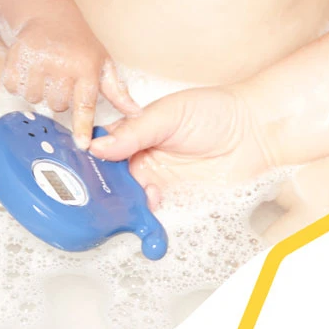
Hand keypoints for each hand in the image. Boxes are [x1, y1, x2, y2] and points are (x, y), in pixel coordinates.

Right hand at [1, 15, 140, 147]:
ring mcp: (38, 60)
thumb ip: (117, 91)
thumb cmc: (78, 44)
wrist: (49, 15)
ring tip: (45, 72)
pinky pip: (13, 87)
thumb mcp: (102, 63)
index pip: (85, 104)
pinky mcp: (16, 57)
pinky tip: (29, 69)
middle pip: (57, 106)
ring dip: (38, 91)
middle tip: (61, 79)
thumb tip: (136, 112)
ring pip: (34, 99)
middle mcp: (62, 64)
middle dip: (58, 98)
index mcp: (86, 67)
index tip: (81, 145)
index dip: (82, 126)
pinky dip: (19, 83)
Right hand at [88, 85, 276, 209]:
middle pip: (110, 176)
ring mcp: (158, 179)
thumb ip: (134, 131)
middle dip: (100, 187)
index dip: (88, 157)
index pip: (103, 145)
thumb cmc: (215, 111)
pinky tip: (139, 217)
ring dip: (119, 204)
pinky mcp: (175, 200)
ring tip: (114, 208)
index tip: (73, 168)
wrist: (255, 134)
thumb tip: (98, 146)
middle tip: (89, 196)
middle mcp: (143, 156)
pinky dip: (142, 217)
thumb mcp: (169, 114)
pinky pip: (152, 212)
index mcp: (136, 129)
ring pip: (127, 196)